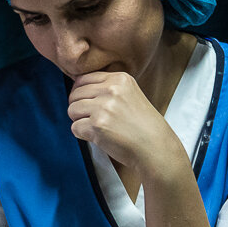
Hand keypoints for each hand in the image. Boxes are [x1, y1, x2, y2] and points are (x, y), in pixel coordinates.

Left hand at [66, 73, 183, 172]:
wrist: (155, 148)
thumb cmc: (144, 126)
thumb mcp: (131, 95)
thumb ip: (109, 89)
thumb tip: (78, 90)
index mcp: (120, 79)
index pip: (83, 78)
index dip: (80, 93)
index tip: (87, 103)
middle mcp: (111, 89)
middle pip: (75, 93)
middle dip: (78, 107)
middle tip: (90, 118)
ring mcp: (104, 107)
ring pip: (72, 109)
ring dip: (79, 120)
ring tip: (95, 128)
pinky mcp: (98, 125)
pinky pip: (74, 127)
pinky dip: (82, 134)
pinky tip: (97, 137)